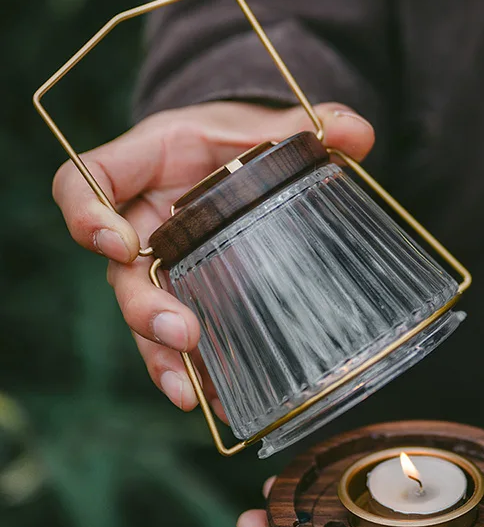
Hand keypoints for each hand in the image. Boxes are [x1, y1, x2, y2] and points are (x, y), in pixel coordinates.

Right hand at [52, 101, 374, 409]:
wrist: (237, 159)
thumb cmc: (237, 140)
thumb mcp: (265, 125)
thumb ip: (305, 127)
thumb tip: (357, 133)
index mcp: (144, 168)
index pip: (83, 185)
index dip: (87, 215)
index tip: (119, 242)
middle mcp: (140, 223)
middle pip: (118, 272)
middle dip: (143, 309)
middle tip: (180, 335)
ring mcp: (160, 264)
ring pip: (144, 316)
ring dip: (163, 357)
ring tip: (192, 393)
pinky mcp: (186, 293)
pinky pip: (179, 336)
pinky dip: (196, 370)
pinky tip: (220, 400)